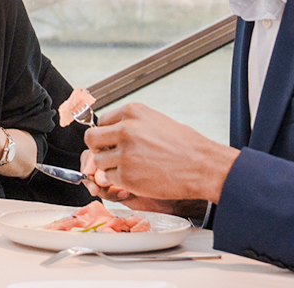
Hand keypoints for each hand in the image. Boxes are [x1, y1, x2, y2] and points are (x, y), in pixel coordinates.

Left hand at [83, 102, 239, 205]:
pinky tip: (137, 177)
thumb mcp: (156, 121)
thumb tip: (111, 132)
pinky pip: (109, 178)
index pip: (100, 121)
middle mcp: (125, 130)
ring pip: (98, 162)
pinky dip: (119, 181)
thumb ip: (131, 124)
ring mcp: (124, 153)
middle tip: (111, 156)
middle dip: (99, 149)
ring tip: (130, 168)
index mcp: (132, 112)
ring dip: (109, 167)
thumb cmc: (186, 145)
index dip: (106, 134)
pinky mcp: (126, 176)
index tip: (111, 142)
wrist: (203, 166)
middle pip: (91, 139)